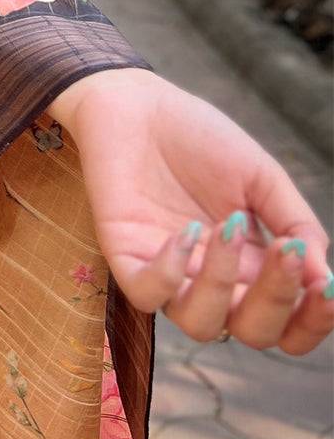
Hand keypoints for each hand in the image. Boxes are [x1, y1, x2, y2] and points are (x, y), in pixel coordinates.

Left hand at [60, 67, 333, 354]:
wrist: (138, 105)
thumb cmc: (202, 139)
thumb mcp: (262, 177)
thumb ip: (296, 224)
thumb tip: (322, 276)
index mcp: (251, 266)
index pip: (288, 324)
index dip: (313, 320)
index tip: (328, 287)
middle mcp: (212, 281)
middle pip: (254, 333)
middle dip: (277, 300)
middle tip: (284, 250)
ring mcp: (169, 272)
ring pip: (201, 325)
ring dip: (221, 283)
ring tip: (224, 226)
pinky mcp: (126, 256)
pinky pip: (147, 294)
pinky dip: (170, 273)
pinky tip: (186, 232)